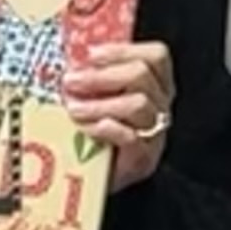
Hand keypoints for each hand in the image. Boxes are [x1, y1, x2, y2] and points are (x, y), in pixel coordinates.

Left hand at [60, 39, 178, 163]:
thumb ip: (95, 75)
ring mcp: (155, 133)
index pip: (156, 56)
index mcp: (155, 85)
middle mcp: (160, 106)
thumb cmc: (97, 134)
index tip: (91, 55)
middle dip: (101, 76)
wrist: (97, 178)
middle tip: (70, 81)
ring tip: (73, 109)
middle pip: (142, 76)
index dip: (124, 51)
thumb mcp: (99, 99)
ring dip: (99, 104)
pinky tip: (88, 128)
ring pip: (138, 104)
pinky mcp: (144, 159)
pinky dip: (108, 129)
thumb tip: (73, 54)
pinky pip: (132, 137)